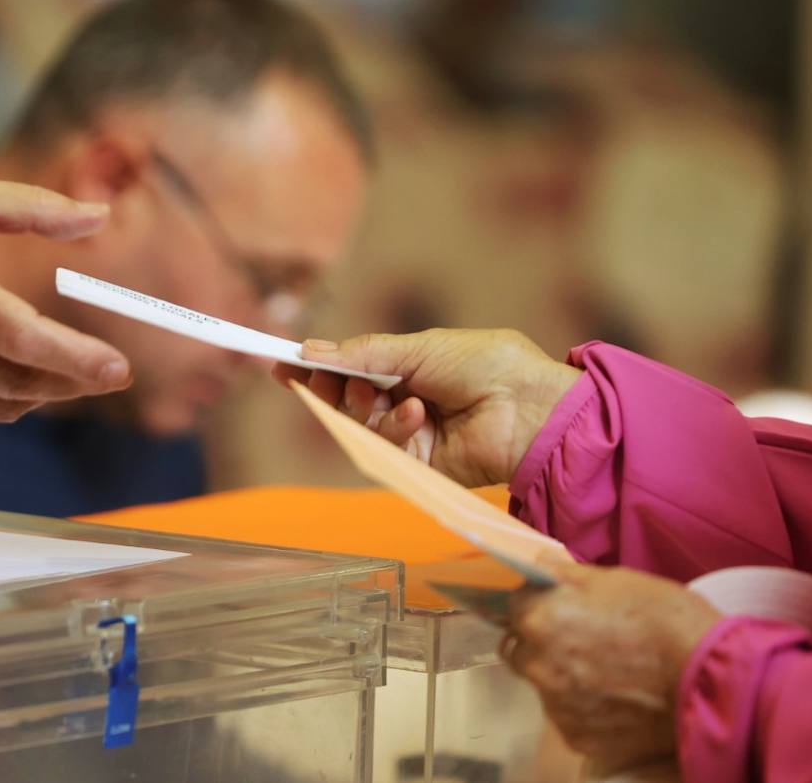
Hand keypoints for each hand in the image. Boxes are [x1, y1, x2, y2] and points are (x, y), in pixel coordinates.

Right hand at [0, 174, 131, 421]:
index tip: (117, 366)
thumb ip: (35, 207)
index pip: (20, 336)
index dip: (75, 357)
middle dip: (73, 381)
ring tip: (76, 375)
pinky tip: (27, 378)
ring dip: (45, 394)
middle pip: (16, 381)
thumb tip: (100, 216)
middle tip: (112, 373)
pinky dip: (7, 400)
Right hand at [276, 329, 580, 486]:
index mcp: (409, 365)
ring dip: (365, 406)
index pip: (350, 367)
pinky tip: (416, 415)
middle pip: (346, 398)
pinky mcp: (418, 464)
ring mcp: (410, 433)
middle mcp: (404, 398)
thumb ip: (364, 352)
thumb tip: (309, 349)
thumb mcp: (420, 347)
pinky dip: (393, 428)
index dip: (317, 366)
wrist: (529, 408)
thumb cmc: (486, 365)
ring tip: (388, 394)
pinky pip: (383, 449)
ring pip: (359, 425)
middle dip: (332, 386)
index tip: (282, 363)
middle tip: (319, 377)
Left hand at [502, 559, 721, 773]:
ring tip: (609, 671)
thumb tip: (537, 568)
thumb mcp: (613, 578)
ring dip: (563, 676)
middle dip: (541, 641)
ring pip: (545, 684)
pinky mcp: (578, 738)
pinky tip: (617, 696)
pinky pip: (569, 715)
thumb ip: (564, 576)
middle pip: (521, 648)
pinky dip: (584, 707)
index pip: (514, 606)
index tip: (558, 606)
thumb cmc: (665, 618)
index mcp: (540, 619)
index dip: (536, 603)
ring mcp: (556, 706)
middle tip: (582, 638)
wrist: (711, 679)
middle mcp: (538, 665)